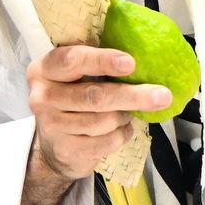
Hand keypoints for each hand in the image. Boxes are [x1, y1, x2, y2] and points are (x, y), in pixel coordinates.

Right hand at [26, 44, 169, 183]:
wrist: (54, 145)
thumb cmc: (73, 97)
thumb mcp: (75, 74)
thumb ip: (97, 62)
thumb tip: (144, 54)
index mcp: (44, 69)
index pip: (72, 60)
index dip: (102, 60)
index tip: (131, 63)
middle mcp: (42, 96)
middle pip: (94, 96)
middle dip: (132, 95)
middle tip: (162, 95)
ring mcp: (51, 126)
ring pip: (104, 120)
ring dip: (125, 116)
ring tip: (128, 111)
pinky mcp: (65, 150)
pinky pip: (106, 141)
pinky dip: (122, 134)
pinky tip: (120, 128)